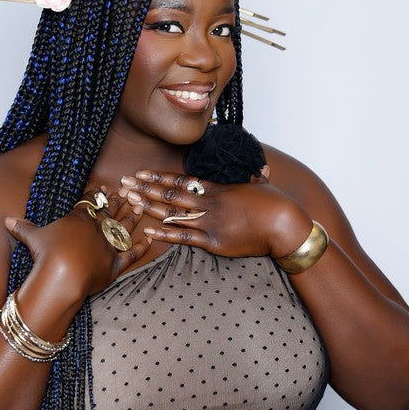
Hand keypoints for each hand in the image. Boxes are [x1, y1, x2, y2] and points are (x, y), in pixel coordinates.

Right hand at [5, 187, 151, 299]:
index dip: (96, 195)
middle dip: (118, 203)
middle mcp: (97, 230)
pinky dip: (141, 247)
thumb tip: (7, 221)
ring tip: (140, 207)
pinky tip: (150, 239)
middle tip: (127, 192)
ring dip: (132, 218)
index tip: (103, 188)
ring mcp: (108, 247)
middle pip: (109, 213)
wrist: (61, 277)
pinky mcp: (114, 265)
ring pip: (123, 229)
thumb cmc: (46, 254)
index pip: (89, 203)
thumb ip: (24, 228)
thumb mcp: (32, 238)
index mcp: (78, 219)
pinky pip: (131, 255)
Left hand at [119, 169, 310, 259]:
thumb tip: (260, 167)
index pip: (181, 180)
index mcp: (218, 188)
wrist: (284, 225)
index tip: (141, 173)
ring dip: (149, 207)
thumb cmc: (275, 204)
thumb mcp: (260, 185)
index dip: (159, 177)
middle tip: (124, 183)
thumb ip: (253, 177)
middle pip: (170, 194)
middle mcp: (209, 203)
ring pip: (172, 214)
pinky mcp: (213, 242)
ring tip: (130, 201)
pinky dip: (164, 233)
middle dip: (145, 188)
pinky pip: (184, 237)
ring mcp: (210, 222)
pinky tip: (148, 230)